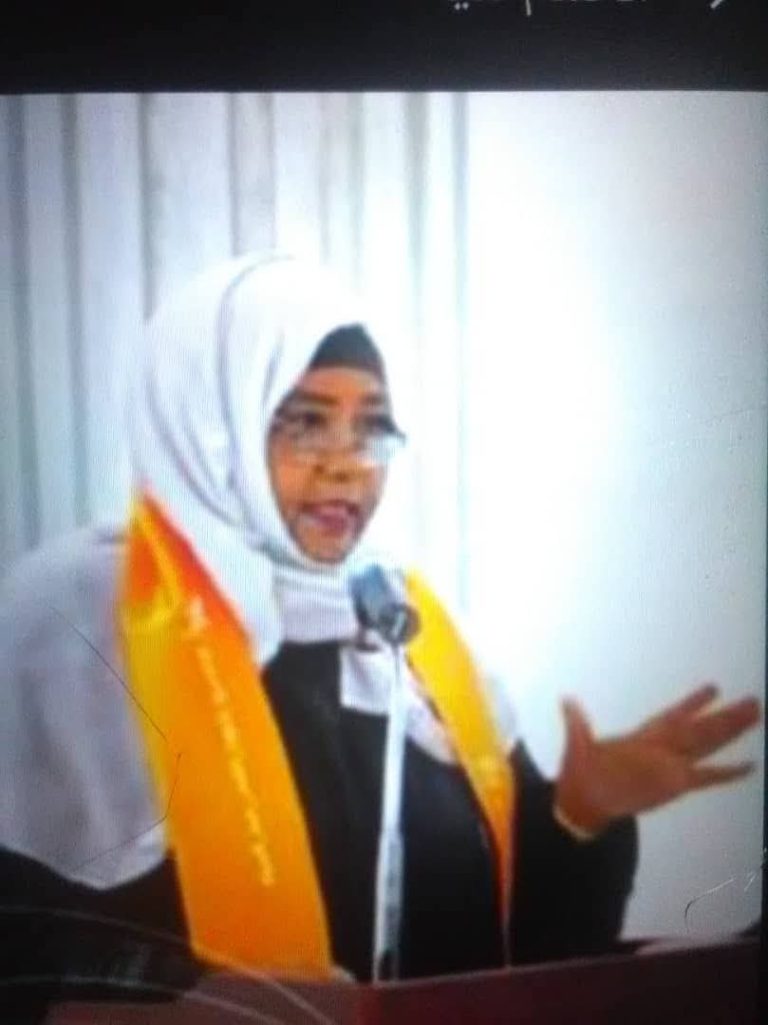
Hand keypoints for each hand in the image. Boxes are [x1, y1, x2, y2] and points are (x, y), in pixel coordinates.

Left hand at [554, 684, 760, 834]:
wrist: (582, 807)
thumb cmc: (580, 775)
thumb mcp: (578, 745)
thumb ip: (577, 723)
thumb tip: (566, 701)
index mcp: (643, 737)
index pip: (673, 716)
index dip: (692, 703)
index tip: (713, 688)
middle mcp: (662, 749)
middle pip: (700, 728)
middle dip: (726, 716)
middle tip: (754, 701)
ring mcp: (671, 767)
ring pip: (708, 746)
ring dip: (731, 732)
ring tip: (754, 718)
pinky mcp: (674, 786)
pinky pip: (707, 778)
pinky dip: (728, 772)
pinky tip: (749, 766)